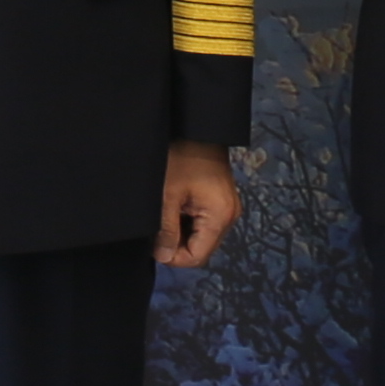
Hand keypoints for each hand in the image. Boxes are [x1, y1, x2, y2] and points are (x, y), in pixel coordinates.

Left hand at [156, 139, 240, 267]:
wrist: (196, 128)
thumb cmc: (181, 157)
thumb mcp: (167, 196)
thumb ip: (166, 230)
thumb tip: (163, 257)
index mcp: (219, 216)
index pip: (197, 257)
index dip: (173, 257)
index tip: (155, 244)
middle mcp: (229, 216)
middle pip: (202, 248)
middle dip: (177, 244)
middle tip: (157, 228)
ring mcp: (227, 208)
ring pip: (202, 236)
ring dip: (182, 232)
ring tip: (166, 213)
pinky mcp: (221, 201)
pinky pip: (204, 222)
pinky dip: (188, 221)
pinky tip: (175, 206)